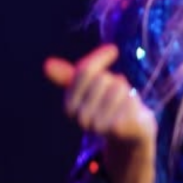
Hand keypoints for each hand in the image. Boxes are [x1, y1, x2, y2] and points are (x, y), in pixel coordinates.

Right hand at [44, 44, 157, 182]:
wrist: (134, 132)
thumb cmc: (112, 105)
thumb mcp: (92, 88)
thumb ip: (72, 76)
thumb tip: (47, 64)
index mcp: (69, 105)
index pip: (84, 70)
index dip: (100, 57)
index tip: (113, 50)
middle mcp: (80, 117)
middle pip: (102, 79)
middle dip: (114, 81)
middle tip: (118, 95)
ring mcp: (98, 126)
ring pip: (118, 88)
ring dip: (127, 92)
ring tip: (125, 103)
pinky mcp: (117, 129)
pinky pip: (129, 101)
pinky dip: (134, 102)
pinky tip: (133, 112)